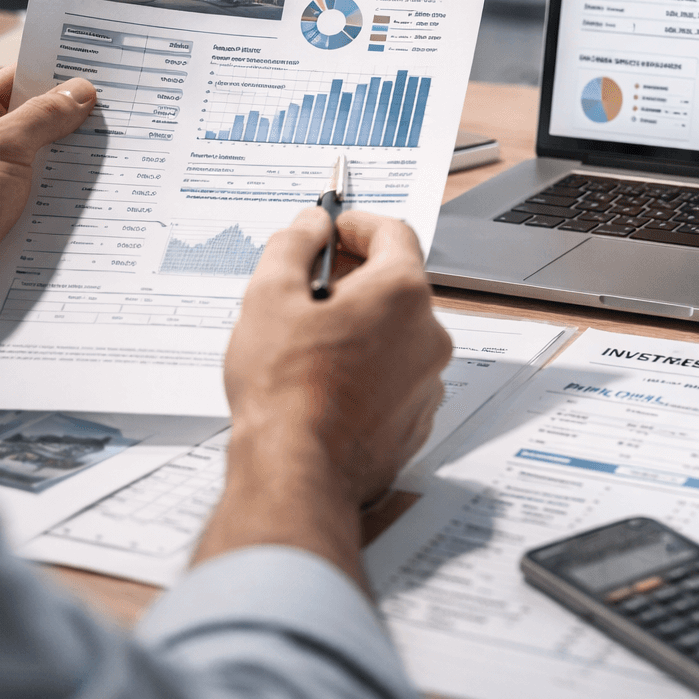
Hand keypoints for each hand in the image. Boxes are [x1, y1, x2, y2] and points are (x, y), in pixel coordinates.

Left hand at [0, 66, 96, 339]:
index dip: (56, 73)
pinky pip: (48, 201)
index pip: (18, 81)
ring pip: (47, 164)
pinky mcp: (9, 219)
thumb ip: (41, 118)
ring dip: (78, 164)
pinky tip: (103, 197)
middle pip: (38, 123)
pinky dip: (72, 199)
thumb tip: (79, 92)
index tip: (100, 71)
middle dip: (77, 121)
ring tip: (123, 154)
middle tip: (124, 114)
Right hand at [195, 209, 451, 586]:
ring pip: (395, 334)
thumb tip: (309, 226)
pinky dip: (368, 369)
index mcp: (402, 293)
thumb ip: (293, 245)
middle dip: (353, 280)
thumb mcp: (269, 296)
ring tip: (308, 345)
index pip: (393, 233)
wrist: (298, 472)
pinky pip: (396, 376)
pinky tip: (326, 383)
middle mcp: (429, 334)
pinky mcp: (417, 418)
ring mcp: (428, 380)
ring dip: (360, 328)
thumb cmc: (285, 390)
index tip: (332, 231)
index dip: (357, 226)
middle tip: (307, 290)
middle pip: (396, 285)